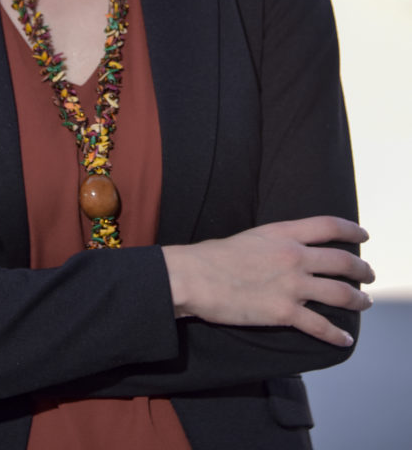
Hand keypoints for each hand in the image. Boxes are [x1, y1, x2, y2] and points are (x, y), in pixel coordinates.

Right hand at [162, 216, 374, 346]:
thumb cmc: (212, 257)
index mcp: (283, 233)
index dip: (351, 230)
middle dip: (361, 269)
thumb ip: (272, 243)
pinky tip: (345, 339)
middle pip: (342, 260)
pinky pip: (320, 326)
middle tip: (369, 274)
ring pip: (340, 293)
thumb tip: (282, 251)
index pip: (328, 226)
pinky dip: (336, 335)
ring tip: (365, 303)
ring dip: (358, 299)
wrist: (194, 277)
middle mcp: (294, 256)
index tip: (363, 236)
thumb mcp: (249, 238)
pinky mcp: (284, 312)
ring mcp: (292, 285)